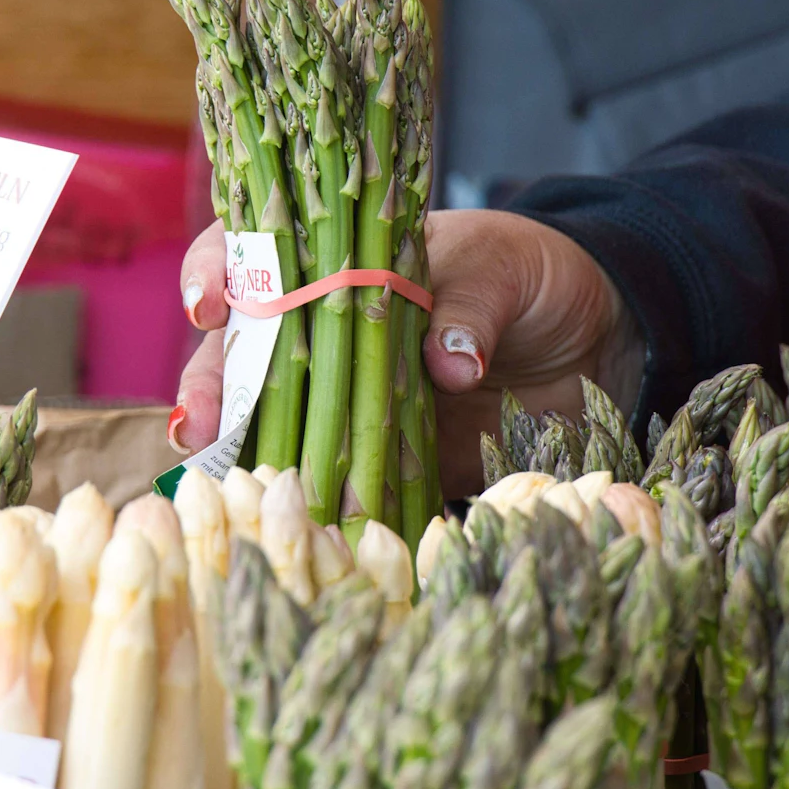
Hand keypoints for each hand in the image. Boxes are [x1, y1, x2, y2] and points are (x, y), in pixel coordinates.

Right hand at [170, 209, 644, 493]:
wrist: (592, 341)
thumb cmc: (531, 279)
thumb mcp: (504, 270)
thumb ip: (471, 306)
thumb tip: (449, 360)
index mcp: (336, 259)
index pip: (251, 255)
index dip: (216, 274)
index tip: (211, 304)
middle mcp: (321, 331)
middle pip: (238, 356)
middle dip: (207, 390)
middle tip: (196, 427)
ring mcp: (344, 401)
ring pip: (269, 429)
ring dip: (241, 461)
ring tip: (225, 489)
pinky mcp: (380, 461)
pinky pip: (336, 488)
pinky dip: (316, 514)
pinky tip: (298, 533)